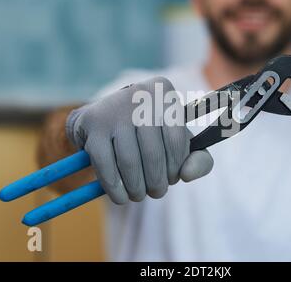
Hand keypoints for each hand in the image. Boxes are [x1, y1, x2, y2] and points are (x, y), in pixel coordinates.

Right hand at [65, 77, 213, 203]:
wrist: (102, 120)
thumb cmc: (149, 134)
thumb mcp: (177, 141)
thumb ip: (198, 159)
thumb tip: (188, 175)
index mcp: (164, 92)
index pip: (176, 138)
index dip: (175, 166)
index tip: (172, 177)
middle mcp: (139, 94)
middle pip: (153, 153)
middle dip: (157, 182)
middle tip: (156, 192)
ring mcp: (113, 107)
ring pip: (129, 161)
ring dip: (136, 188)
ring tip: (139, 195)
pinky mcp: (92, 123)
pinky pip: (105, 164)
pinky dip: (114, 188)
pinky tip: (121, 197)